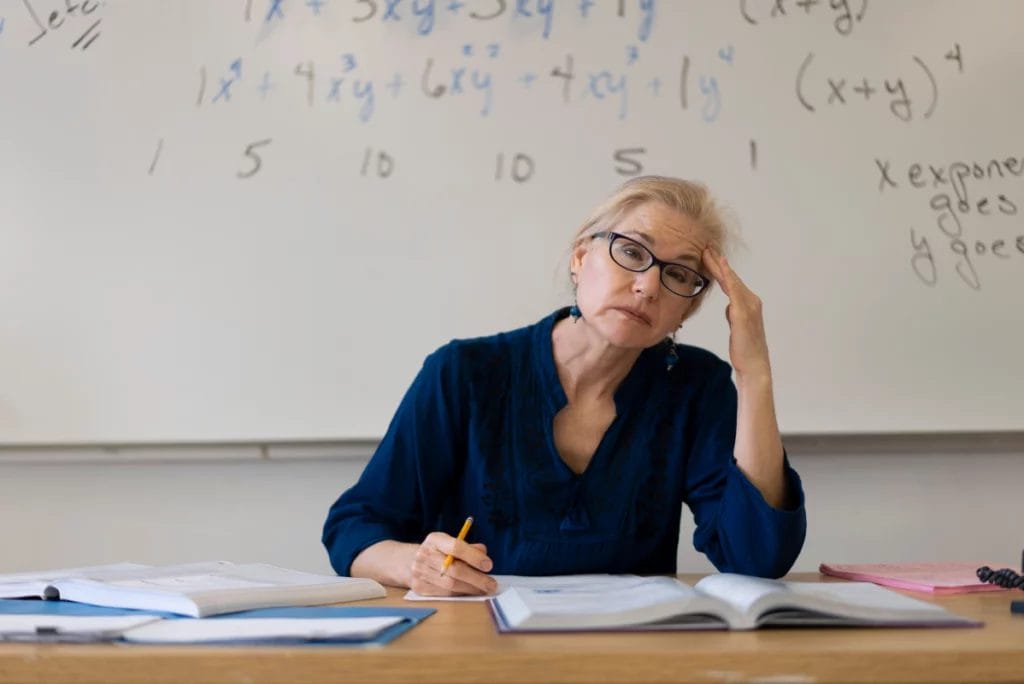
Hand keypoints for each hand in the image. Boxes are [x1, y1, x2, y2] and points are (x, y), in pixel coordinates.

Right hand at [408, 531, 496, 595]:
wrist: (408, 562)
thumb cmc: (437, 552)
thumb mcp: (450, 543)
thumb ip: (468, 547)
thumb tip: (483, 553)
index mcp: (434, 540)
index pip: (456, 547)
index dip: (474, 557)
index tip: (489, 565)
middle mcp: (424, 555)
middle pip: (454, 569)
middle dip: (476, 578)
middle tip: (492, 584)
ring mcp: (420, 572)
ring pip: (450, 585)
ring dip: (471, 588)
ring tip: (484, 589)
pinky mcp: (419, 588)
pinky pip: (444, 594)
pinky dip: (460, 593)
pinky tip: (470, 591)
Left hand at [701, 248, 771, 382]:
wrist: (753, 365)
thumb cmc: (744, 349)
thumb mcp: (736, 327)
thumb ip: (734, 314)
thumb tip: (729, 307)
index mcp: (748, 303)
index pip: (731, 282)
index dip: (720, 268)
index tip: (708, 255)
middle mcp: (751, 300)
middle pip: (731, 277)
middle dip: (718, 261)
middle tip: (705, 245)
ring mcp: (749, 305)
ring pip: (731, 280)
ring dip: (719, 264)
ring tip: (707, 251)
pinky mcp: (743, 312)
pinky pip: (734, 289)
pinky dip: (727, 276)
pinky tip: (720, 266)